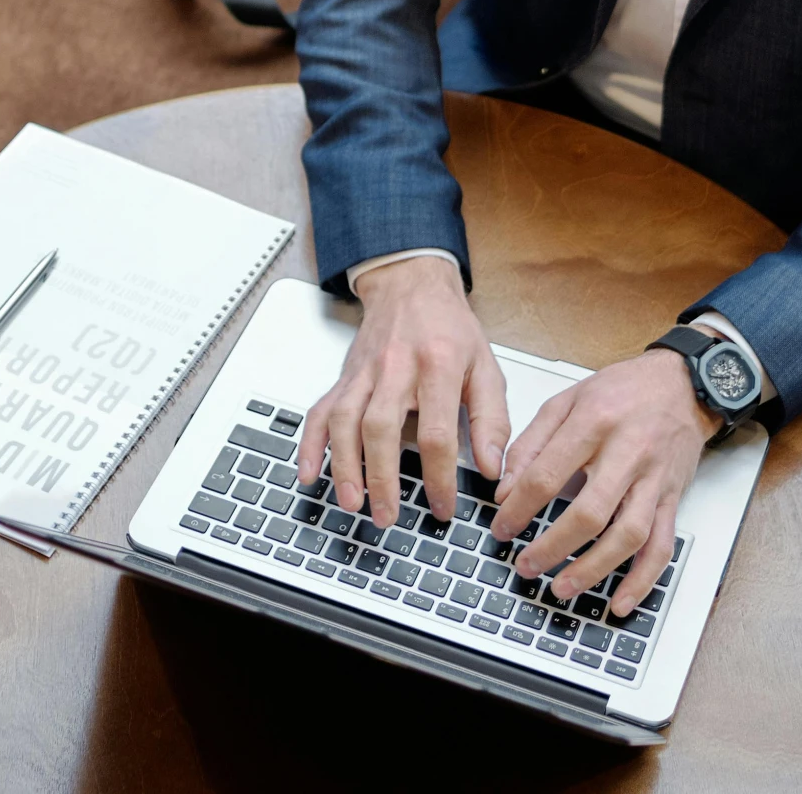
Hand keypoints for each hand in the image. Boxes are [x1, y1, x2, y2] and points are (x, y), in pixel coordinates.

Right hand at [296, 256, 511, 530]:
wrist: (411, 285)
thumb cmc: (449, 328)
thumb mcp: (486, 366)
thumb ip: (491, 418)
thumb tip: (493, 468)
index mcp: (438, 365)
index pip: (436, 431)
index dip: (439, 475)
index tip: (442, 507)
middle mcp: (395, 368)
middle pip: (380, 427)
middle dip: (381, 477)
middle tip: (387, 516)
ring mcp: (363, 373)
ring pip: (344, 420)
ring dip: (344, 465)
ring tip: (352, 503)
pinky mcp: (343, 378)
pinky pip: (319, 411)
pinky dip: (309, 444)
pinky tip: (308, 472)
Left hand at [487, 349, 714, 617]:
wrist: (683, 385)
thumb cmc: (624, 390)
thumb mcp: (568, 399)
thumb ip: (532, 442)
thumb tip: (505, 488)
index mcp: (594, 422)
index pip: (549, 474)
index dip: (520, 507)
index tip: (502, 526)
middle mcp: (628, 453)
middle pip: (590, 512)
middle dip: (553, 546)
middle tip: (526, 565)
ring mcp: (654, 480)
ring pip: (628, 535)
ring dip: (594, 569)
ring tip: (563, 588)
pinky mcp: (671, 499)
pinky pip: (662, 546)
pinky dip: (643, 580)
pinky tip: (620, 601)